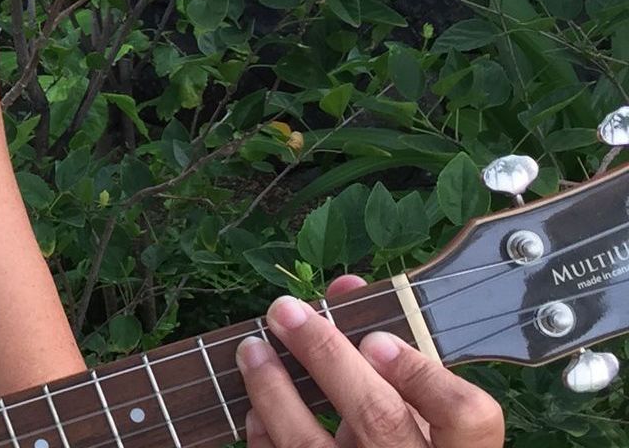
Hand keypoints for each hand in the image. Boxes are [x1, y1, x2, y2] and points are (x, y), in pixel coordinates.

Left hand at [237, 274, 505, 447]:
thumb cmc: (406, 445)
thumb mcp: (421, 414)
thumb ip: (395, 356)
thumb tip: (346, 285)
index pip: (465, 413)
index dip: (421, 374)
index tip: (376, 339)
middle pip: (378, 417)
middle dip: (325, 355)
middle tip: (284, 311)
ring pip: (312, 444)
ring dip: (274, 390)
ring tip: (253, 349)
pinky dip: (266, 432)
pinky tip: (256, 407)